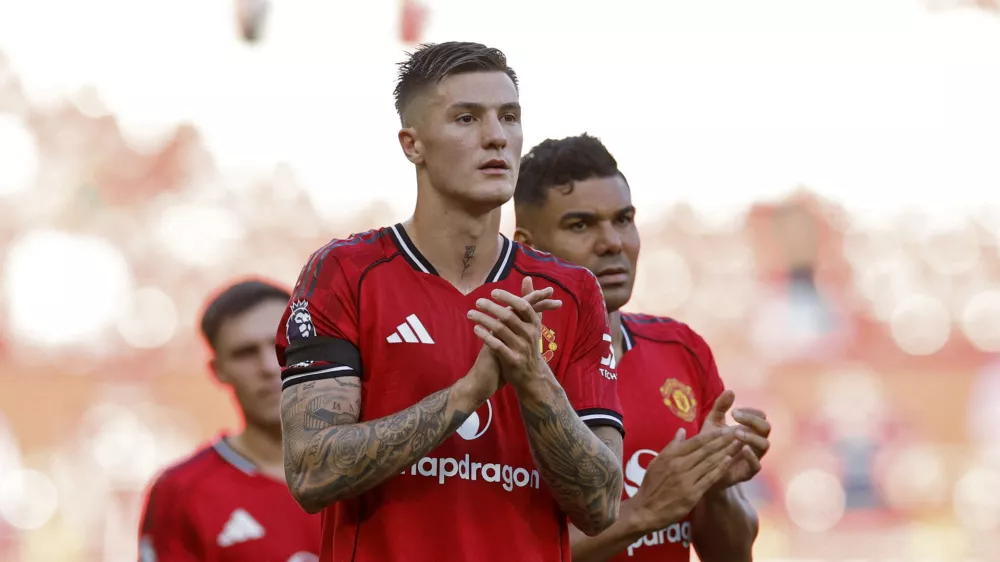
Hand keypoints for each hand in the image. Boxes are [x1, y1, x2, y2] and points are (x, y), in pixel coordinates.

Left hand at [467, 277, 556, 388]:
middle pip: (509, 317)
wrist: (532, 376)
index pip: (523, 306)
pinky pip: (496, 346)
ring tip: (470, 314)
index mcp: (534, 324)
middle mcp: (530, 335)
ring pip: (500, 330)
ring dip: (484, 320)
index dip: (508, 298)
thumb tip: (527, 278)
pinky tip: (475, 330)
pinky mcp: (512, 361)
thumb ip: (530, 300)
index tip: (493, 292)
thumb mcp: (532, 323)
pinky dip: (485, 336)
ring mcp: (521, 348)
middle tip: (477, 301)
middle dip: (491, 307)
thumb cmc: (529, 345)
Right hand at [628, 427, 742, 532]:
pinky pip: (709, 479)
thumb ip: (671, 447)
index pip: (696, 442)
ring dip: (726, 452)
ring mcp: (686, 480)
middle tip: (738, 432)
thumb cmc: (651, 485)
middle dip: (724, 440)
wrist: (646, 510)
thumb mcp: (657, 462)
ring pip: (710, 462)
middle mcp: (680, 465)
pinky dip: (720, 469)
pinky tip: (729, 461)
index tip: (725, 428)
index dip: (712, 434)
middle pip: (706, 450)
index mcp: (671, 456)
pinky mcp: (692, 494)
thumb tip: (681, 431)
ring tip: (739, 444)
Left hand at [699, 390, 770, 490]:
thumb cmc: (709, 444)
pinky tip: (742, 449)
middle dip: (753, 420)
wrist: (700, 469)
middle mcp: (754, 442)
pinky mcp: (747, 472)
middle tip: (736, 416)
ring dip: (752, 436)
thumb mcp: (712, 423)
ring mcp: (752, 457)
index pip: (760, 416)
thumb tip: (730, 390)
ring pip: (765, 445)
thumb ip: (720, 407)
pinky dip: (751, 457)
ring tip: (737, 432)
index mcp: (749, 429)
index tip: (734, 411)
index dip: (751, 412)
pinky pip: (756, 466)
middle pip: (766, 428)